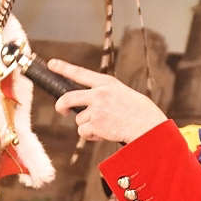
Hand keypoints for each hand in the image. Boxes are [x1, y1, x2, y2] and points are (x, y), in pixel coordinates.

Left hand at [50, 59, 166, 142]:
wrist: (149, 126)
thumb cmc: (140, 112)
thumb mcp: (123, 94)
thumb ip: (104, 95)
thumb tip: (84, 106)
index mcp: (107, 83)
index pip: (80, 73)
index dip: (64, 68)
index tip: (51, 64)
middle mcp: (99, 93)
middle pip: (68, 98)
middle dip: (61, 106)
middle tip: (62, 110)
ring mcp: (96, 109)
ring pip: (79, 119)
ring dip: (89, 126)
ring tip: (107, 126)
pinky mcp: (96, 124)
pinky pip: (83, 132)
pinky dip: (91, 136)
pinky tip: (106, 133)